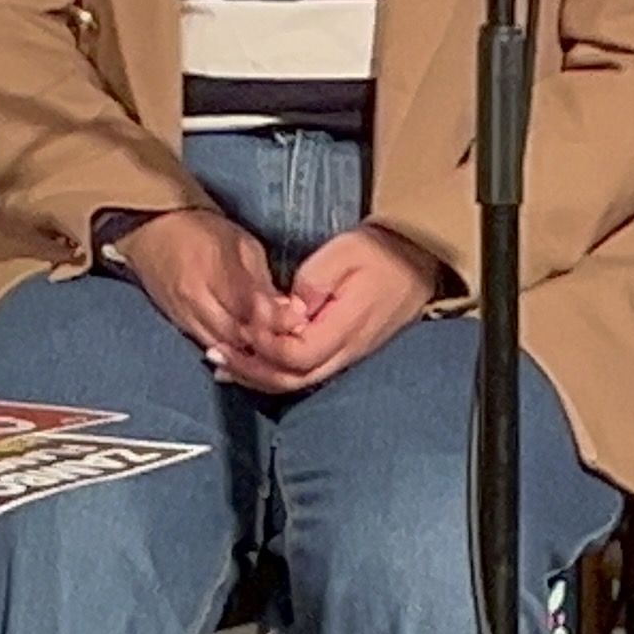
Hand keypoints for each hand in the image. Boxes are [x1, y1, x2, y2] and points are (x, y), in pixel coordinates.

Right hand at [113, 209, 289, 378]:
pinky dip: (232, 356)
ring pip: (225, 348)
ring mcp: (185, 315)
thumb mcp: (242, 244)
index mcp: (216, 267)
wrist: (151, 232)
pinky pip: (209, 349)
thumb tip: (291, 312)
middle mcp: (197, 297)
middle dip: (269, 343)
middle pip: (239, 334)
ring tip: (276, 352)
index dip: (277, 319)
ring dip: (253, 354)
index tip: (300, 322)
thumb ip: (263, 281)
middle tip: (294, 343)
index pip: (251, 305)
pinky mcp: (178, 326)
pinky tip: (249, 355)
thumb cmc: (203, 232)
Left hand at [232, 226, 439, 392]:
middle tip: (216, 355)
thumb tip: (285, 313)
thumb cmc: (379, 252)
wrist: (418, 259)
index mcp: (345, 329)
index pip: (297, 355)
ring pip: (298, 380)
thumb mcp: (342, 255)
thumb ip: (310, 286)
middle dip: (251, 370)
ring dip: (259, 374)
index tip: (243, 326)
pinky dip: (274, 369)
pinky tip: (253, 362)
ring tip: (224, 363)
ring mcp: (348, 355)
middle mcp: (347, 351)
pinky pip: (306, 371)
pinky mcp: (345, 351)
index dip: (265, 346)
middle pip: (292, 378)